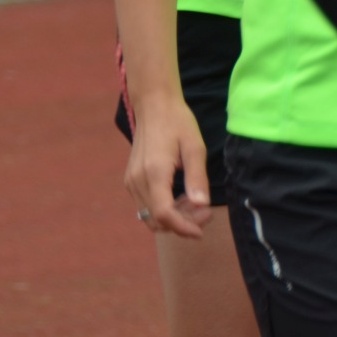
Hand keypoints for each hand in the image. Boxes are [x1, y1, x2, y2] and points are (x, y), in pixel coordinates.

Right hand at [124, 93, 210, 238]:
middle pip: (156, 221)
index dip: (183, 227)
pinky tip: (181, 196)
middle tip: (205, 212)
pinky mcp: (130, 180)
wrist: (154, 106)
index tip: (201, 230)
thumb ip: (198, 177)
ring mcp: (131, 181)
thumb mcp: (194, 147)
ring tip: (195, 202)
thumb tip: (202, 205)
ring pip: (150, 216)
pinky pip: (146, 205)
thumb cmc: (177, 123)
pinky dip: (164, 209)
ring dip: (174, 217)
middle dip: (182, 224)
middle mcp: (137, 180)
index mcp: (154, 172)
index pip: (164, 214)